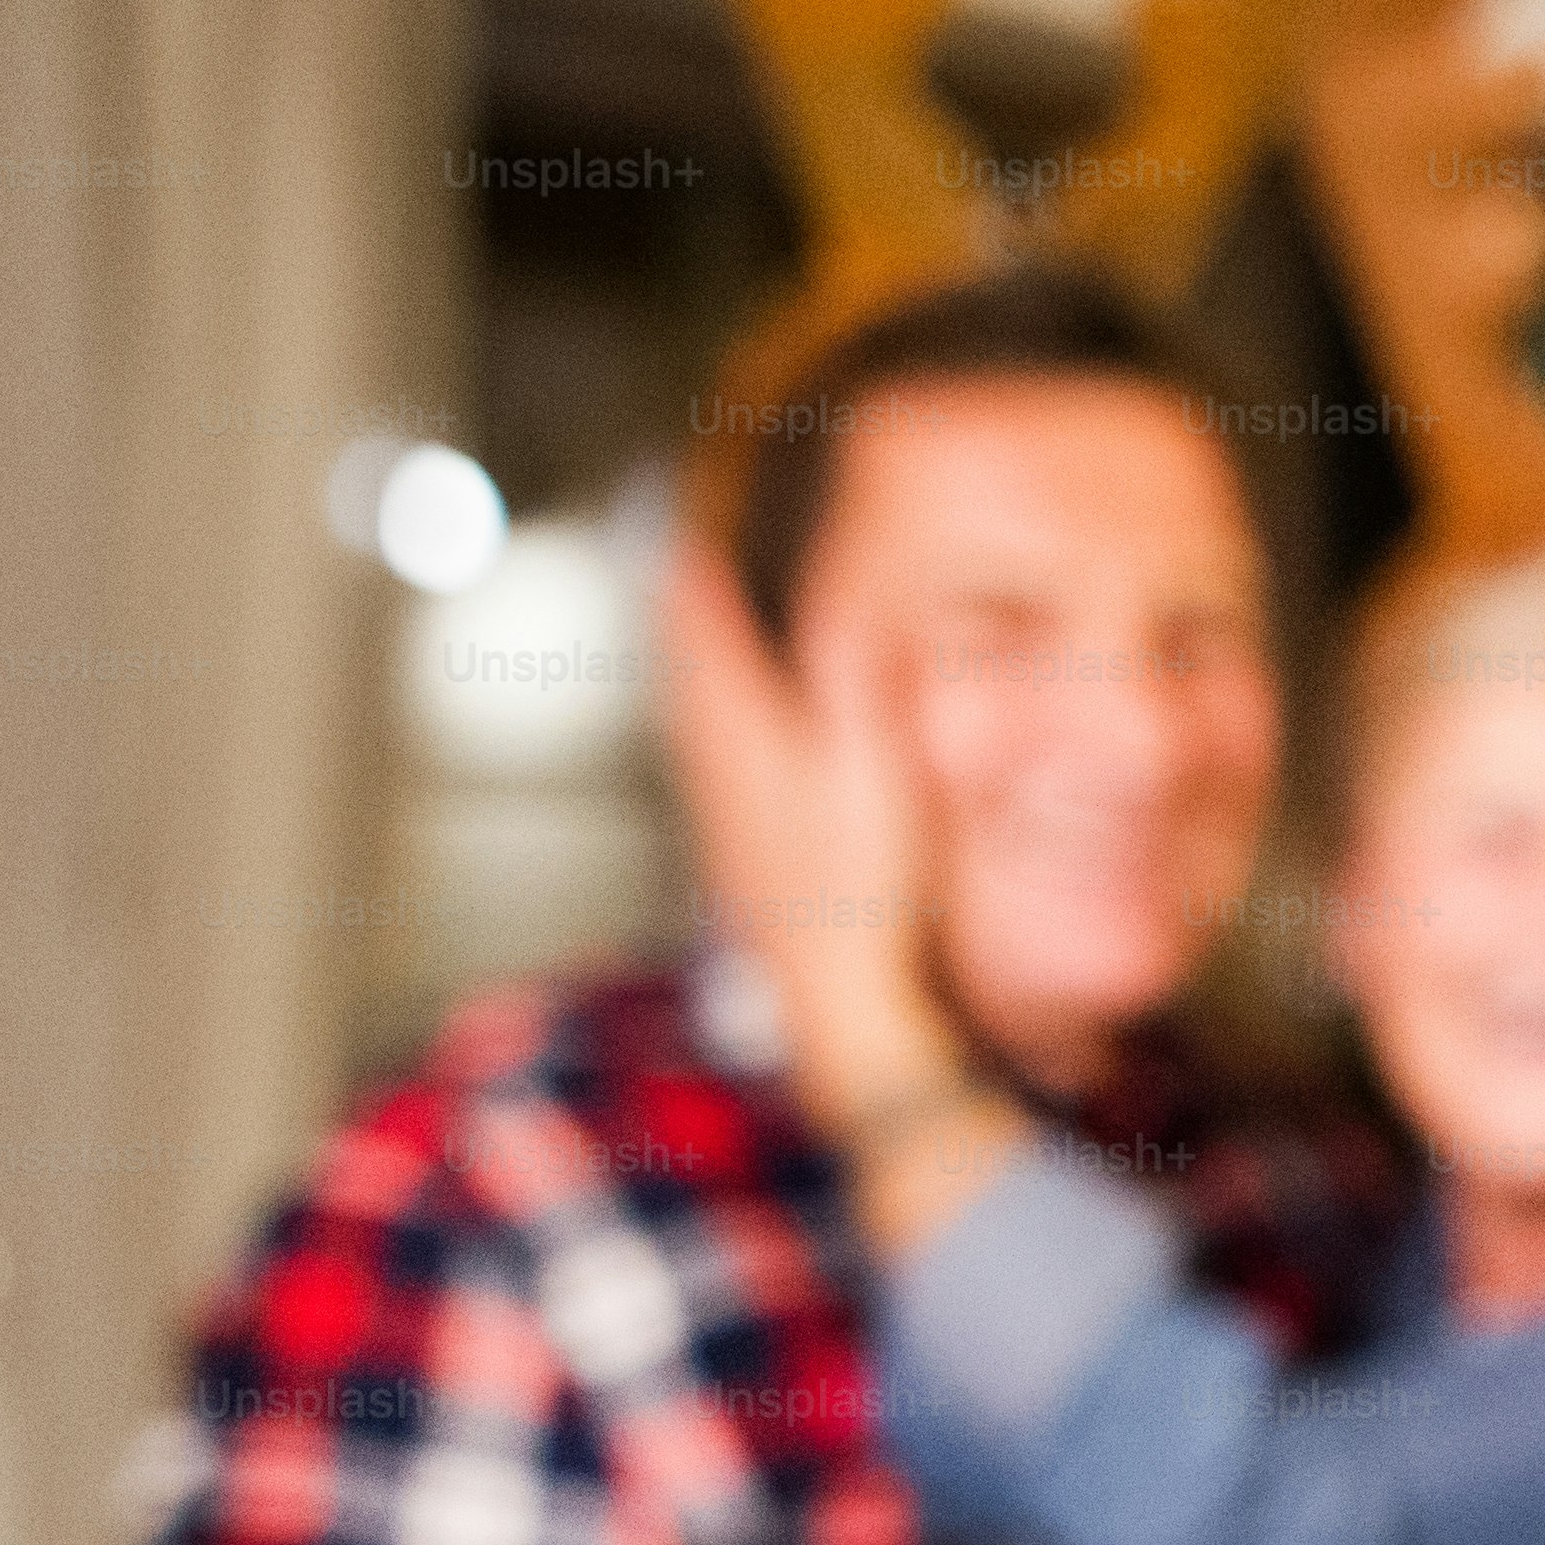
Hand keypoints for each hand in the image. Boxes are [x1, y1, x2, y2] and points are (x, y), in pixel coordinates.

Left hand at [657, 536, 955, 1125]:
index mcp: (754, 745)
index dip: (691, 592)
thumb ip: (859, 688)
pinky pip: (708, 782)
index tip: (674, 545)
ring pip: (689, 736)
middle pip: (685, 686)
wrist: (842, 1000)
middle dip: (677, 627)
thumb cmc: (862, 895)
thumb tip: (847, 612)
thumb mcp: (878, 770)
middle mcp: (724, 781)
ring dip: (685, 685)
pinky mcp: (743, 867)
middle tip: (667, 581)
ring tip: (683, 651)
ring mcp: (729, 828)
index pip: (708, 648)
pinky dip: (704, 745)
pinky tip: (719, 758)